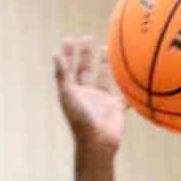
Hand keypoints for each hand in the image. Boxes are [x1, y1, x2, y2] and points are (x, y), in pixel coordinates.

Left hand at [54, 37, 125, 153]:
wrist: (98, 143)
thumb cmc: (80, 120)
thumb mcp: (69, 96)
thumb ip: (63, 76)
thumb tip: (55, 55)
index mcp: (72, 93)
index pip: (68, 70)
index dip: (67, 56)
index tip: (69, 39)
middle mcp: (85, 95)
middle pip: (84, 71)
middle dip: (84, 55)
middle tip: (86, 37)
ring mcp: (100, 100)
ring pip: (102, 77)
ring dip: (102, 63)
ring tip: (104, 46)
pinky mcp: (114, 105)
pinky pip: (119, 89)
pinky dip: (121, 79)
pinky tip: (125, 67)